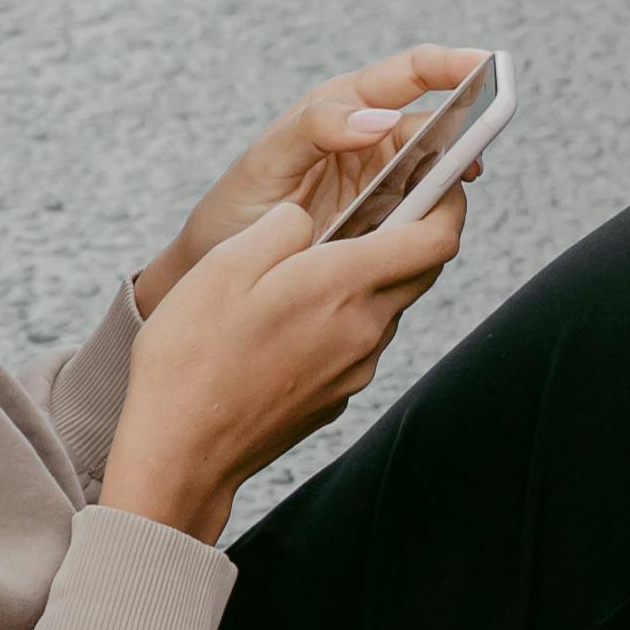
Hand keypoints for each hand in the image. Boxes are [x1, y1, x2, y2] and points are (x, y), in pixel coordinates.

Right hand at [100, 186, 469, 542]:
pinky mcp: (337, 396)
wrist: (181, 451)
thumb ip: (282, 226)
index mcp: (343, 284)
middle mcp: (365, 328)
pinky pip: (358, 343)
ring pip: (388, 306)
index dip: (448, 201)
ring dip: (369, 279)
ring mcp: (355, 367)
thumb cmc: (193, 357)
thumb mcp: (225, 264)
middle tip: (375, 208)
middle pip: (421, 270)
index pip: (438, 237)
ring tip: (309, 269)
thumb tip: (308, 218)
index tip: (435, 178)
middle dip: (414, 233)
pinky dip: (341, 319)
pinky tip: (288, 322)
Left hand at [133, 45, 488, 314]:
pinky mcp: (388, 227)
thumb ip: (317, 130)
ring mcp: (385, 184)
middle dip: (463, 138)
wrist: (220, 268)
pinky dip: (433, 226)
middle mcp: (373, 140)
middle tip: (469, 163)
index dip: (452, 64)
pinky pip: (425, 220)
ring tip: (438, 210)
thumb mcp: (266, 161)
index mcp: (344, 106)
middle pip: (439, 129)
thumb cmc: (237, 206)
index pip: (410, 73)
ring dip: (448, 190)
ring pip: (439, 177)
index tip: (486, 64)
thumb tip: (380, 117)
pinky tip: (423, 238)